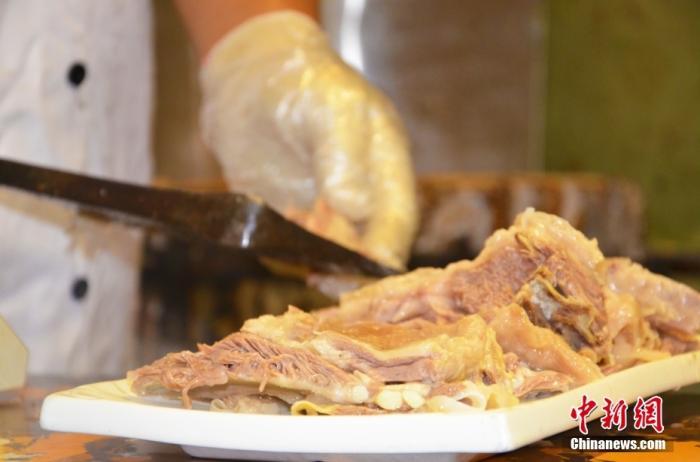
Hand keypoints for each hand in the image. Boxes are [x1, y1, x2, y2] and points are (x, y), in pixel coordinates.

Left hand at [200, 12, 417, 268]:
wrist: (250, 77)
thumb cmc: (301, 82)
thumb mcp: (331, 107)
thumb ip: (344, 157)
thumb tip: (355, 210)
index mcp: (387, 172)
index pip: (396, 231)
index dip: (377, 256)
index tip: (348, 264)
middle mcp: (362, 201)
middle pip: (366, 256)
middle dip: (341, 262)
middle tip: (311, 242)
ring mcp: (325, 214)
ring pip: (329, 261)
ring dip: (310, 258)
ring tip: (291, 219)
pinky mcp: (291, 220)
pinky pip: (292, 254)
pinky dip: (283, 252)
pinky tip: (274, 222)